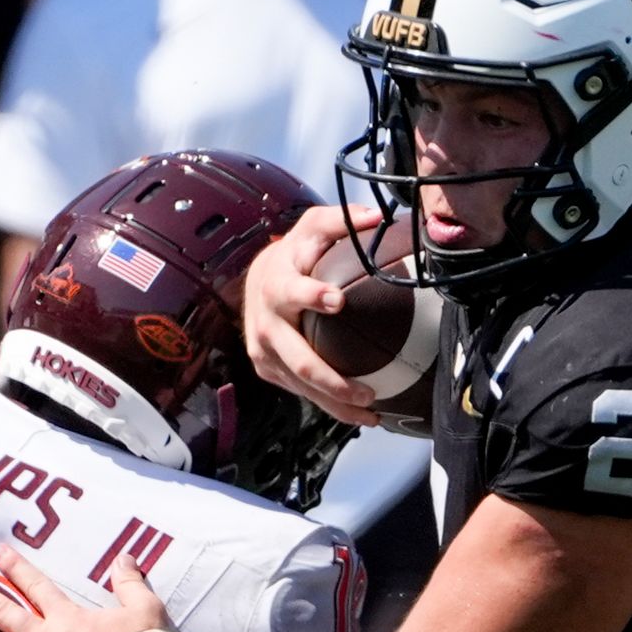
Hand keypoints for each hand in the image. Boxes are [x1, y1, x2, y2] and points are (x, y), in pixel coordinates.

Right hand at [238, 204, 398, 429]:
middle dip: (333, 380)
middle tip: (368, 392)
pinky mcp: (267, 368)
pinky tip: (357, 414)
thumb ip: (341, 221)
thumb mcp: (312, 228)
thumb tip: (375, 218)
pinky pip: (299, 392)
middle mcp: (266, 322)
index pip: (292, 291)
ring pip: (301, 386)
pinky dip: (328, 405)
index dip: (312, 296)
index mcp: (277, 284)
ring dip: (337, 404)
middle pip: (299, 359)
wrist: (257, 279)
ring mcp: (264, 351)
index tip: (338, 300)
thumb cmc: (296, 253)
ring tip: (373, 413)